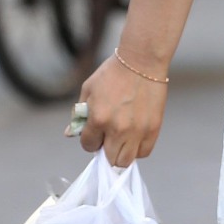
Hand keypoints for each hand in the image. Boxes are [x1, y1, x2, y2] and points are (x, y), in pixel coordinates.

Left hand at [75, 50, 167, 165]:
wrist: (142, 62)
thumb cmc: (113, 74)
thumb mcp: (88, 90)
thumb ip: (79, 115)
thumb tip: (70, 133)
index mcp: (98, 119)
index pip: (89, 145)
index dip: (89, 141)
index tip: (93, 135)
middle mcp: (118, 129)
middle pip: (110, 159)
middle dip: (105, 152)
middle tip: (107, 140)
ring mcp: (138, 131)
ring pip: (127, 160)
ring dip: (121, 154)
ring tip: (121, 141)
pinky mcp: (154, 129)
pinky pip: (144, 152)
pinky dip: (137, 149)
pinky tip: (133, 138)